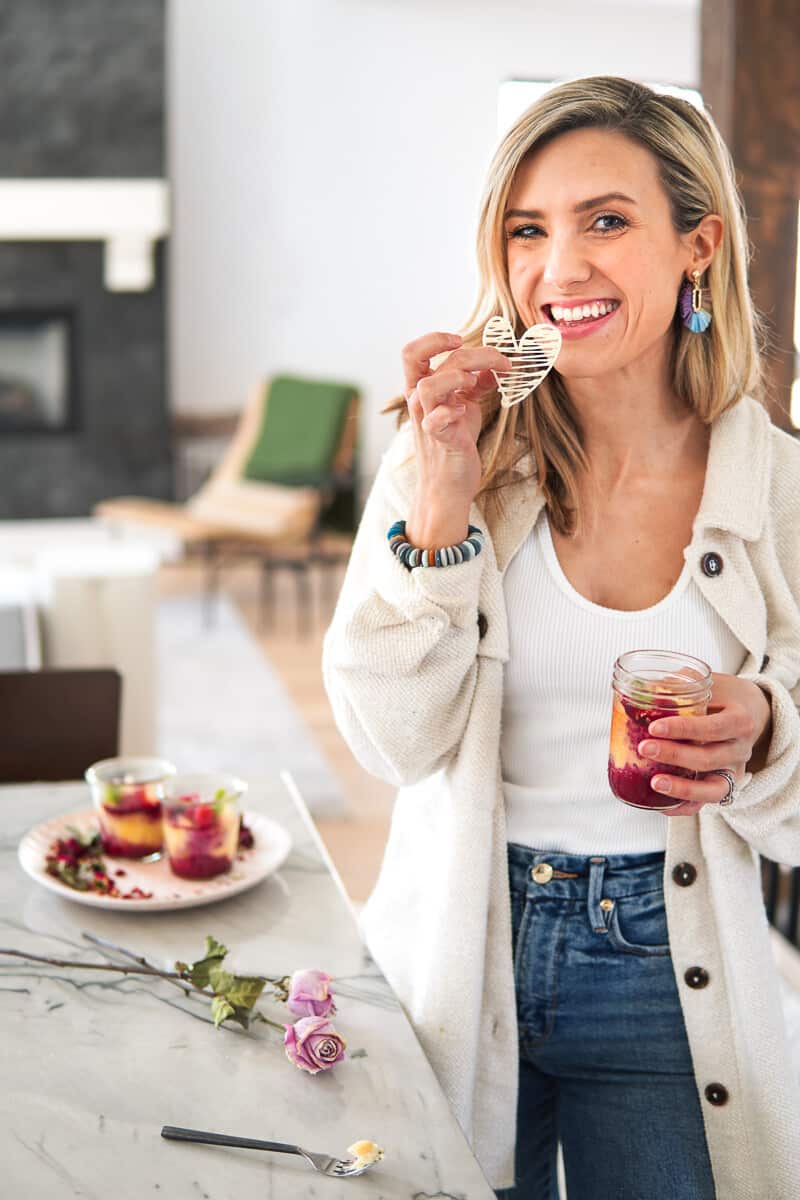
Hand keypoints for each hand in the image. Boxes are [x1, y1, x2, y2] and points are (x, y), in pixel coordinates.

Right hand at [402, 332, 509, 546]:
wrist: (449, 485)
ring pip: (427, 387)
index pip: (413, 352)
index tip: (461, 341)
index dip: (435, 339)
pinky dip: (452, 411)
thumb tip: (495, 365)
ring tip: (475, 386)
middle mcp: (419, 402)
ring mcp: (426, 421)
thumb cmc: (455, 444)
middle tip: (500, 362)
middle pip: (425, 360)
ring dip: (455, 378)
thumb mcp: (466, 407)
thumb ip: (475, 384)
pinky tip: (465, 413)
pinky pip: (436, 420)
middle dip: (470, 353)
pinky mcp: (440, 440)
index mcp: (421, 389)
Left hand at [637, 672, 771, 816]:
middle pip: (710, 759)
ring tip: (654, 783)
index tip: (655, 727)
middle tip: (645, 748)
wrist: (750, 710)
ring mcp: (734, 771)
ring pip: (713, 789)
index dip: (684, 730)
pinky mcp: (725, 785)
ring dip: (683, 788)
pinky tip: (660, 806)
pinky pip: (706, 803)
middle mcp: (741, 750)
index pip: (713, 728)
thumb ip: (678, 686)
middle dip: (675, 755)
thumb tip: (640, 691)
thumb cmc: (723, 695)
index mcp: (740, 721)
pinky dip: (685, 807)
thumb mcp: (707, 682)